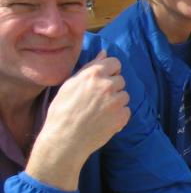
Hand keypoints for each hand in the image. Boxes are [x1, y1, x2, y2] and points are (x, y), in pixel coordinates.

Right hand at [27, 51, 130, 189]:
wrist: (64, 139)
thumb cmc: (62, 111)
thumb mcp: (70, 85)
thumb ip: (90, 67)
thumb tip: (104, 53)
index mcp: (94, 74)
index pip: (115, 62)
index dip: (110, 71)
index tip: (103, 80)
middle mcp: (107, 85)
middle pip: (120, 80)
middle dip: (112, 88)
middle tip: (96, 100)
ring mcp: (116, 101)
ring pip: (124, 96)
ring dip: (116, 102)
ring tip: (99, 112)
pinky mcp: (122, 116)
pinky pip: (126, 111)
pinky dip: (119, 116)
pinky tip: (104, 121)